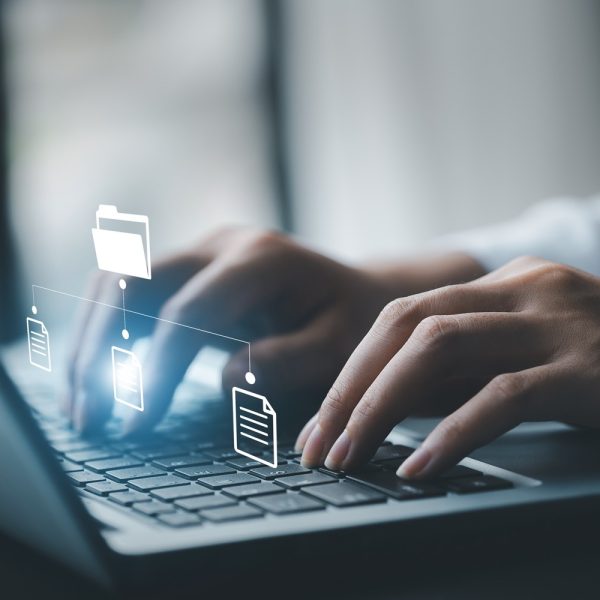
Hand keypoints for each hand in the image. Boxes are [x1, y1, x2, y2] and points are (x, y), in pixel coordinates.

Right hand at [68, 228, 478, 432]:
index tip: (136, 423)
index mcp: (260, 259)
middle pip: (131, 282)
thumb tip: (224, 377)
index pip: (185, 312)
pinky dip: (108, 335)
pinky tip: (102, 378)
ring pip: (118, 283)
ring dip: (91, 340)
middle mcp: (222, 245)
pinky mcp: (191, 272)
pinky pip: (132, 295)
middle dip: (98, 348)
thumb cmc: (351, 322)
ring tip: (80, 403)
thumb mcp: (338, 346)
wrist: (353, 294)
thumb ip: (286, 361)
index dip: (153, 370)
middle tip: (87, 415)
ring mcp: (202, 253)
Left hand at [298, 256, 599, 478]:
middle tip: (318, 444)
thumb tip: (382, 407)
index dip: (353, 369)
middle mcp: (524, 289)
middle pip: (407, 326)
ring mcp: (558, 323)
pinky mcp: (589, 370)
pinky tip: (418, 466)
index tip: (322, 420)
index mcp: (502, 284)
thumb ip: (461, 370)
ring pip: (440, 350)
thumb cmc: (599, 369)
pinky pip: (502, 396)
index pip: (402, 317)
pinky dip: (451, 433)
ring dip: (382, 407)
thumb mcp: (521, 355)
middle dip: (352, 388)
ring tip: (349, 456)